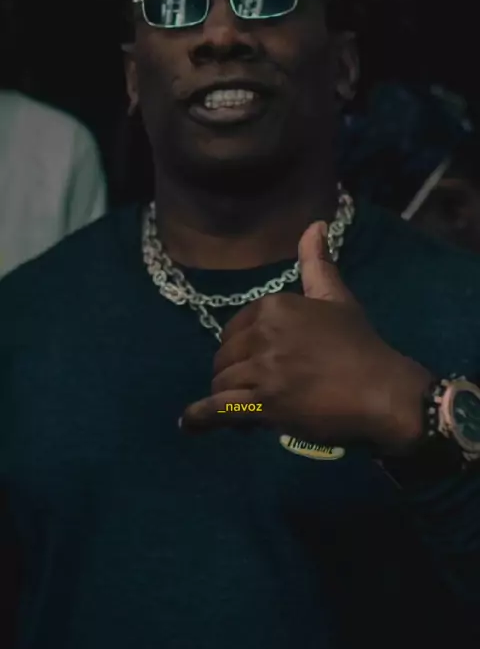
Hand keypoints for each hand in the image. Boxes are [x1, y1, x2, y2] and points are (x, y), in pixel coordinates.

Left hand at [181, 222, 432, 455]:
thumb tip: (315, 223)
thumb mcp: (336, 298)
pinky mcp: (262, 403)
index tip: (263, 363)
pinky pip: (218, 409)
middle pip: (225, 356)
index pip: (235, 329)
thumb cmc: (360, 345)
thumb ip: (317, 263)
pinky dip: (201, 419)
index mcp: (274, 305)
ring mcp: (261, 369)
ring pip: (222, 383)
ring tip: (249, 411)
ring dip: (230, 397)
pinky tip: (191, 425)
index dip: (245, 349)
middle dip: (236, 374)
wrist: (382, 392)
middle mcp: (263, 333)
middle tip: (258, 391)